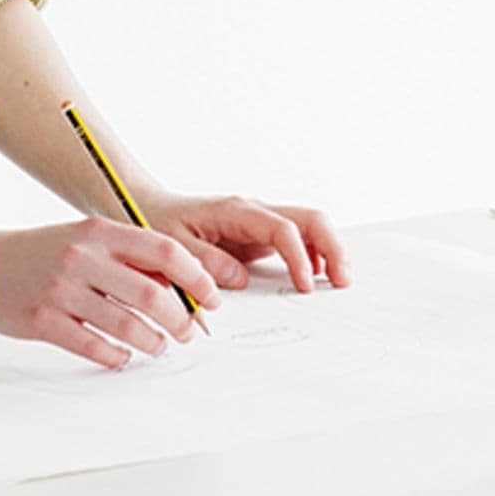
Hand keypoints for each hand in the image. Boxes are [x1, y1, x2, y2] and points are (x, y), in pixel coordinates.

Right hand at [0, 218, 223, 369]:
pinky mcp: (44, 320)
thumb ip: (125, 255)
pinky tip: (122, 355)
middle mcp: (82, 257)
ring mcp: (62, 290)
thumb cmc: (41, 252)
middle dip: (181, 319)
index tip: (211, 295)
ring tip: (158, 345)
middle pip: (152, 294)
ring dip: (153, 342)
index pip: (163, 251)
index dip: (196, 276)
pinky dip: (117, 355)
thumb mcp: (85, 238)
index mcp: (98, 231)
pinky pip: (95, 346)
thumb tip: (174, 286)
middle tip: (188, 330)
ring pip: (128, 325)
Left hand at [138, 192, 350, 292]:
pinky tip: (316, 278)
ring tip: (338, 283)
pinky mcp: (260, 236)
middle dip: (332, 247)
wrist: (151, 210)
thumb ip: (204, 262)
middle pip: (310, 219)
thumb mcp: (173, 246)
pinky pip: (298, 240)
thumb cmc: (160, 224)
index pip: (282, 228)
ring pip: (310, 227)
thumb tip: (239, 279)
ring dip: (329, 251)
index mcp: (236, 211)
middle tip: (343, 282)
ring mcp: (261, 223)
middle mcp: (255, 212)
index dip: (299, 257)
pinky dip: (314, 256)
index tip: (305, 286)